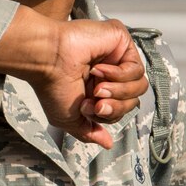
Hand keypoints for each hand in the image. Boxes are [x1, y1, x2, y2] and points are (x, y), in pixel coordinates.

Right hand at [0, 8, 146, 148]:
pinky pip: (136, 68)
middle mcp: (107, 73)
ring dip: (118, 91)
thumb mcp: (69, 118)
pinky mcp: (120, 41)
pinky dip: (119, 75)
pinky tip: (98, 70)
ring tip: (98, 87)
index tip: (87, 107)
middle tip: (95, 100)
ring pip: (139, 85)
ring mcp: (115, 56)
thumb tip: (107, 143)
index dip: (109, 114)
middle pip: (133, 99)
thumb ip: (88, 131)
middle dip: (115, 106)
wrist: (46, 61)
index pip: (120, 108)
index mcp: (95, 88)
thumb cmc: (51, 85)